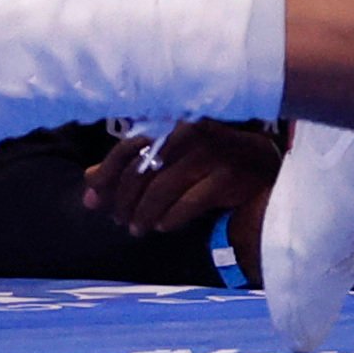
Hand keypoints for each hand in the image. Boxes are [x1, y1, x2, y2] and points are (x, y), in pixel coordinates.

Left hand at [83, 120, 286, 242]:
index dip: (107, 174)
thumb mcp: (171, 165)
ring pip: (161, 189)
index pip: (130, 146)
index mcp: (177, 123)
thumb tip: (88, 185)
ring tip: (138, 229)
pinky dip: (171, 218)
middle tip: (122, 222)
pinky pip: (188, 203)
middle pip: (142, 170)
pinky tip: (165, 226)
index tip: (94, 200)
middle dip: (124, 201)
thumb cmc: (213, 171)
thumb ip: (131, 171)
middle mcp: (194, 132)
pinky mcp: (229, 177)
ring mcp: (214, 153)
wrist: (266, 182)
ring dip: (144, 215)